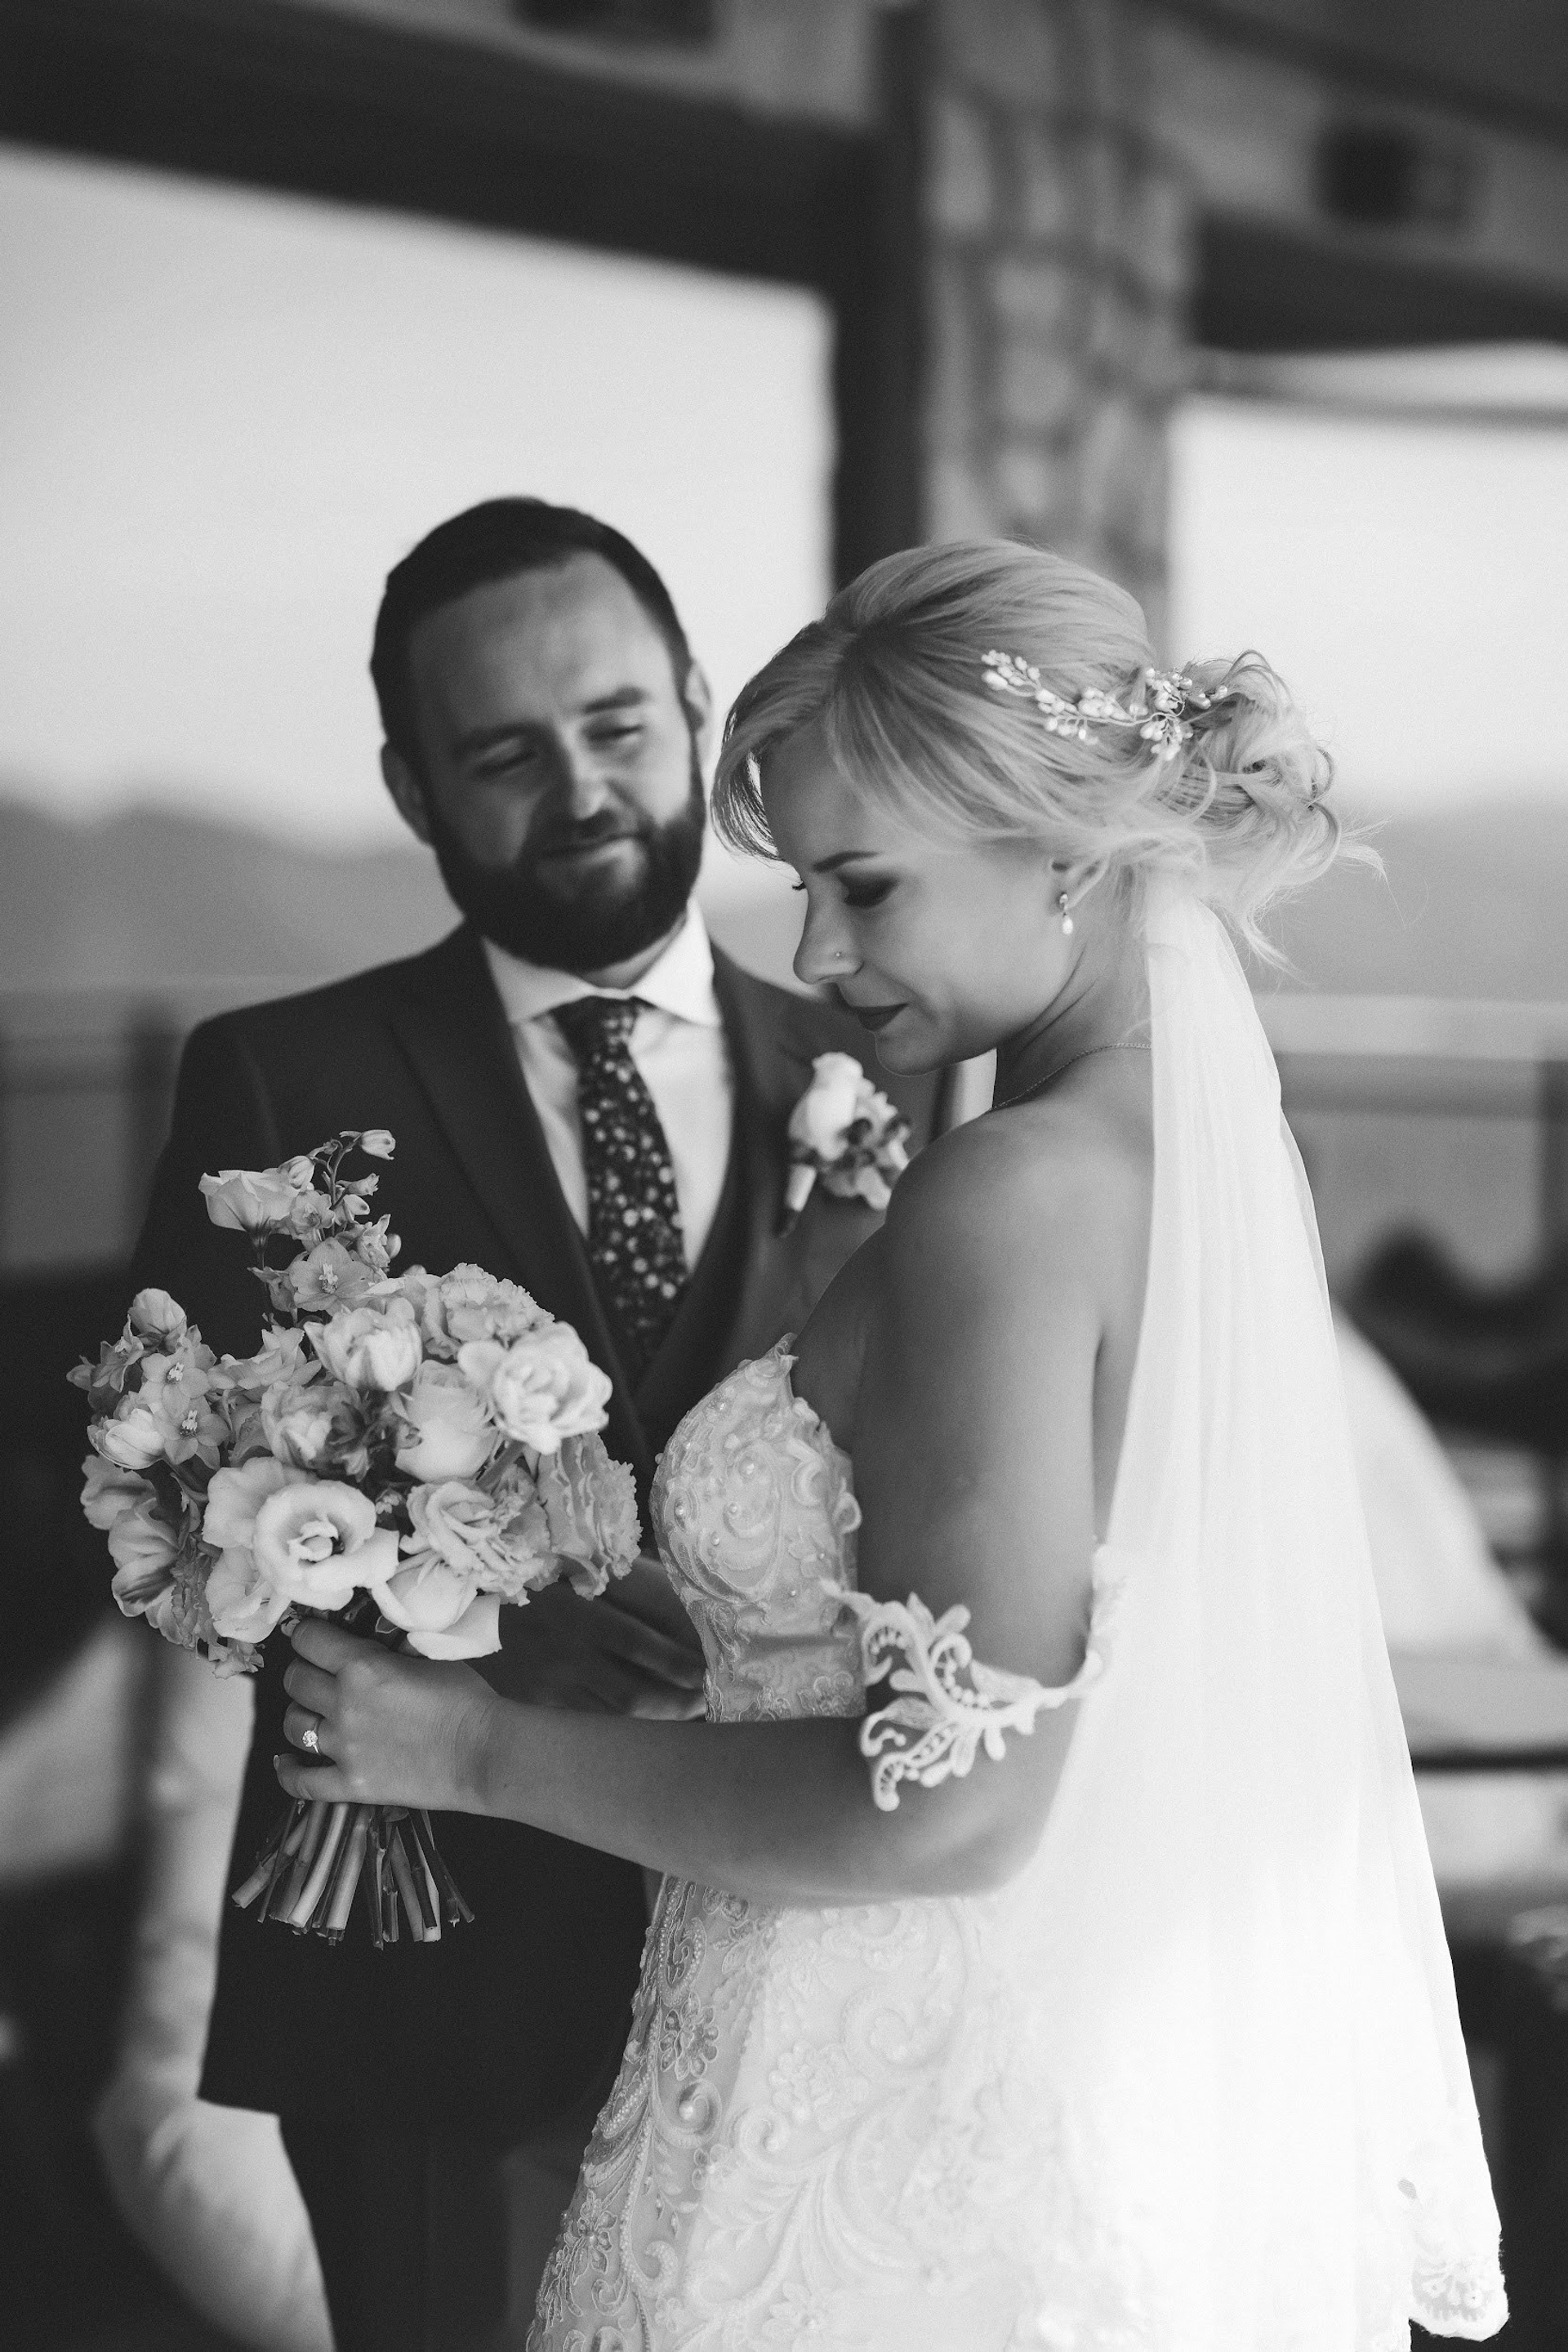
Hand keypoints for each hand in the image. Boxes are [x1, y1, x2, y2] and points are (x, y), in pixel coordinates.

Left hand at [277, 1619, 498, 1811]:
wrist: (484, 1753)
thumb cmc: (466, 1698)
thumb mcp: (428, 1657)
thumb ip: (391, 1649)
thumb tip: (372, 1641)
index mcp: (362, 1666)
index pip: (308, 1639)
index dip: (307, 1634)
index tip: (314, 1637)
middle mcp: (343, 1704)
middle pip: (295, 1680)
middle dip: (304, 1671)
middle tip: (320, 1674)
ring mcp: (343, 1748)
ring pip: (293, 1724)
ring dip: (301, 1714)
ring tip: (315, 1713)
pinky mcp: (351, 1784)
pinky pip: (300, 1780)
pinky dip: (288, 1770)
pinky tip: (287, 1761)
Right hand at [481, 1572, 704, 1719]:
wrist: (467, 1610)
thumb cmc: (533, 1581)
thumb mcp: (573, 1572)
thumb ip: (615, 1581)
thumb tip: (671, 1595)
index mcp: (580, 1617)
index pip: (639, 1645)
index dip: (679, 1663)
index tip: (709, 1671)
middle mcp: (568, 1656)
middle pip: (632, 1694)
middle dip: (676, 1704)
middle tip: (707, 1702)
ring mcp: (551, 1686)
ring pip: (612, 1716)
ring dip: (654, 1720)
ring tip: (687, 1715)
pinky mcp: (538, 1704)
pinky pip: (587, 1722)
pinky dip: (619, 1725)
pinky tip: (643, 1723)